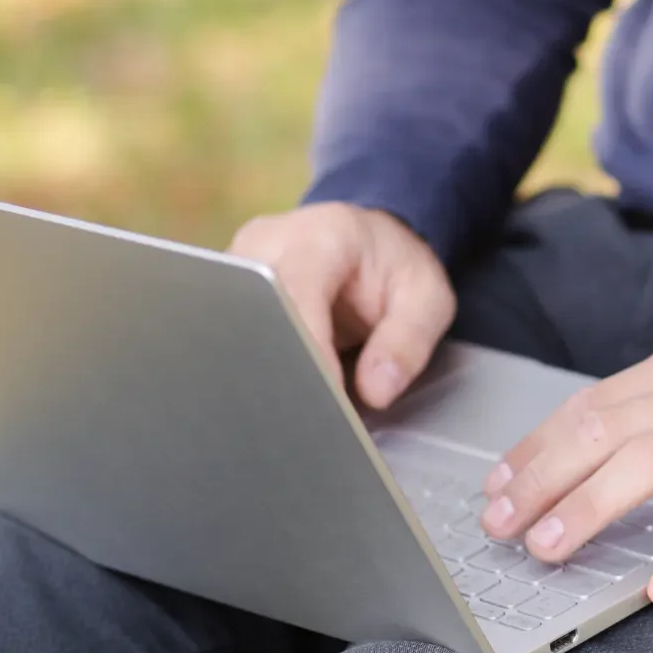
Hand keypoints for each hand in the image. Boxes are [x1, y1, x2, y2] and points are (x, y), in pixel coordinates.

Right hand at [228, 202, 453, 408]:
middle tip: (307, 416)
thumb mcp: (428, 298)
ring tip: (293, 408)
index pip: (298, 291)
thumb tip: (375, 393)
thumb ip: (408, 341)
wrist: (369, 243)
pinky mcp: (224, 291)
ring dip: (261, 369)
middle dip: (278, 366)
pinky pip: (228, 332)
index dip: (308, 347)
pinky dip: (252, 365)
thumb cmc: (397, 267)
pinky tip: (275, 395)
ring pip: (231, 325)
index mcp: (322, 236)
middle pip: (253, 310)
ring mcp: (237, 266)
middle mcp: (267, 243)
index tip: (326, 395)